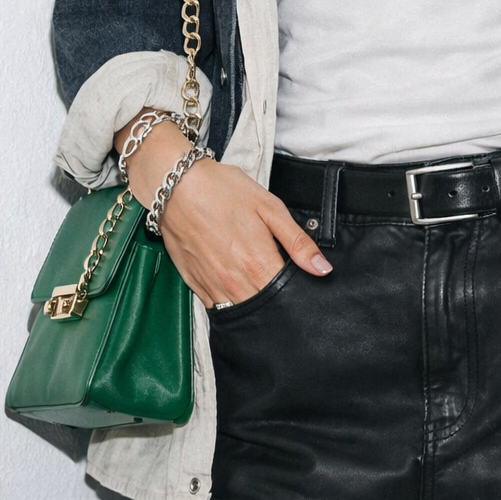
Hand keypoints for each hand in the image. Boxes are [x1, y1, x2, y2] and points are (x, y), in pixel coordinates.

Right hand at [117, 116, 331, 305]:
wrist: (177, 186)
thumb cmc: (224, 191)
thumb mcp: (269, 207)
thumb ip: (297, 242)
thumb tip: (323, 269)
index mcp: (259, 264)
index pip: (287, 296)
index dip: (298, 293)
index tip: (302, 285)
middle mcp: (236, 283)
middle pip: (265, 308)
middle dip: (277, 302)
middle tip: (280, 283)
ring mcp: (213, 287)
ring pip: (240, 312)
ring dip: (253, 305)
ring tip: (258, 284)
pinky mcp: (194, 285)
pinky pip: (216, 308)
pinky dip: (229, 302)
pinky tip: (235, 286)